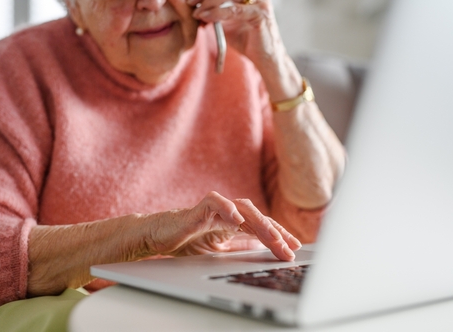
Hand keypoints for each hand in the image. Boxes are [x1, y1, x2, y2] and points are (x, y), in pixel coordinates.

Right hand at [143, 191, 301, 260]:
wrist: (158, 236)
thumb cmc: (186, 240)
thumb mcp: (219, 249)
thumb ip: (239, 245)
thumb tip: (261, 248)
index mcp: (234, 223)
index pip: (262, 227)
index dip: (279, 236)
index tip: (295, 249)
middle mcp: (228, 213)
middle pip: (258, 218)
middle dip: (276, 233)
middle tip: (290, 248)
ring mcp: (215, 209)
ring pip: (243, 208)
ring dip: (260, 223)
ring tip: (273, 237)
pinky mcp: (199, 208)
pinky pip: (215, 202)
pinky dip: (227, 209)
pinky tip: (238, 219)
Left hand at [188, 0, 302, 101]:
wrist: (265, 59)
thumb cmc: (248, 41)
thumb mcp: (228, 23)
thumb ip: (217, 12)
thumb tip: (197, 7)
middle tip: (190, 2)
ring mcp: (260, 2)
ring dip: (209, 2)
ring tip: (196, 12)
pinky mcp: (260, 15)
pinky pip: (234, 11)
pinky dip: (217, 13)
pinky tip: (205, 17)